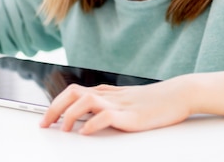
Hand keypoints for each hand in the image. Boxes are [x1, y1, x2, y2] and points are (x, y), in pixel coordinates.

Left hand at [39, 77, 190, 134]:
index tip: (45, 119)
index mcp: (107, 92)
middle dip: (54, 108)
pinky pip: (106, 115)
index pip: (73, 91)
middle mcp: (109, 95)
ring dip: (69, 115)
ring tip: (63, 130)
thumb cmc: (156, 100)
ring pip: (85, 100)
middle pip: (73, 93)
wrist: (179, 94)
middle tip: (44, 125)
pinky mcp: (131, 115)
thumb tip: (88, 118)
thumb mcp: (127, 101)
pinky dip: (92, 123)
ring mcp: (120, 104)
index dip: (55, 104)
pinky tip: (85, 132)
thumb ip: (108, 105)